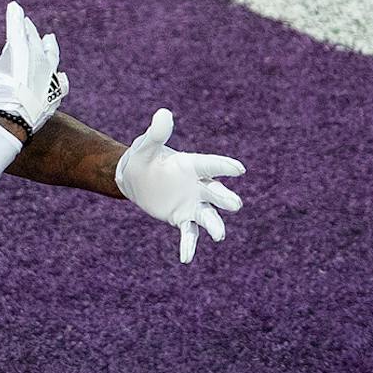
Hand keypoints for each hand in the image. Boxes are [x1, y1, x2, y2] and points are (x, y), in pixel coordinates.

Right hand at [0, 2, 66, 139]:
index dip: (14, 14)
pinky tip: (60, 76)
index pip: (16, 25)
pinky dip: (59, 78)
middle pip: (34, 38)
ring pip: (52, 55)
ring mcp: (49, 76)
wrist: (7, 125)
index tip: (14, 6)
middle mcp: (38, 58)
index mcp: (18, 49)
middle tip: (25, 23)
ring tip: (49, 39)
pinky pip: (61, 83)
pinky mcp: (55, 94)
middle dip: (28, 29)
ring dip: (50, 46)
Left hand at [114, 109, 244, 263]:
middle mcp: (198, 185)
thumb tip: (163, 114)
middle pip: (215, 192)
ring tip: (220, 236)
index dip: (224, 167)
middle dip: (224, 198)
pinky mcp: (182, 217)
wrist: (134, 179)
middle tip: (234, 205)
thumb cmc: (142, 159)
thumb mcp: (146, 147)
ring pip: (208, 216)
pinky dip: (189, 245)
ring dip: (215, 225)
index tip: (239, 169)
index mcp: (192, 165)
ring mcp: (192, 203)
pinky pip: (189, 233)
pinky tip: (186, 258)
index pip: (211, 165)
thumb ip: (156, 133)